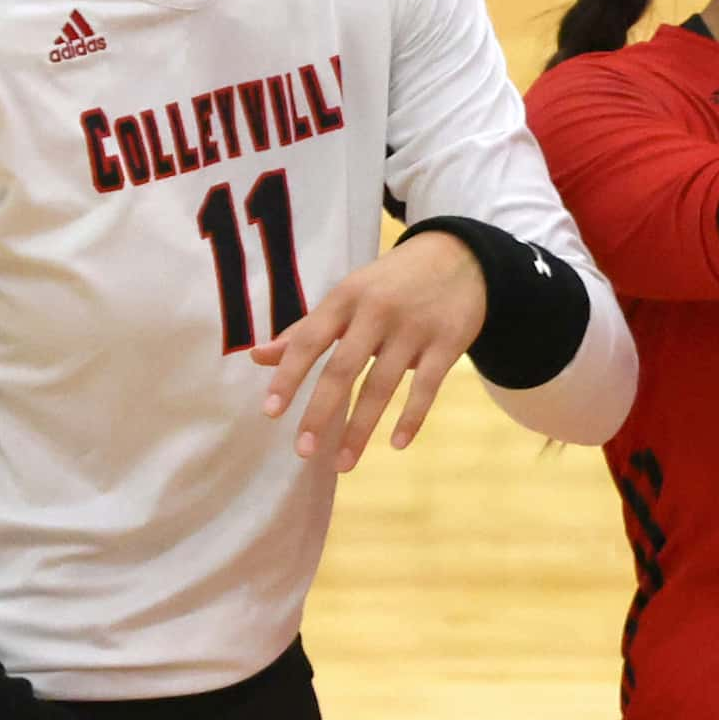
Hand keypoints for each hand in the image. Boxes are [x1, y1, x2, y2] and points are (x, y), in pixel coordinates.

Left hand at [254, 229, 486, 468]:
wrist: (461, 256)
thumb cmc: (391, 282)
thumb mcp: (348, 295)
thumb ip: (307, 329)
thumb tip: (257, 357)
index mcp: (346, 297)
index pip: (309, 340)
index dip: (288, 376)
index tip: (270, 412)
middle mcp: (377, 311)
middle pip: (343, 369)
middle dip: (320, 413)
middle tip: (303, 451)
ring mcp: (415, 328)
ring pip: (382, 385)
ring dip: (361, 428)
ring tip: (342, 463)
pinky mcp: (448, 342)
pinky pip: (426, 387)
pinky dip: (412, 418)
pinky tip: (397, 444)